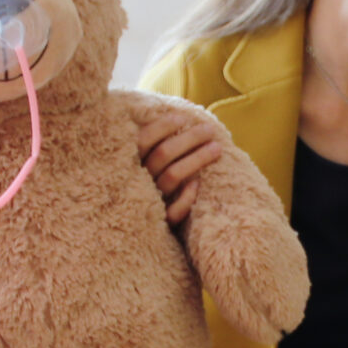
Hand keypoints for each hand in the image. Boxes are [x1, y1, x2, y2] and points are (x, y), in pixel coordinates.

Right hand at [134, 110, 221, 225]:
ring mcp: (149, 203)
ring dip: (196, 159)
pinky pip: (173, 212)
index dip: (161, 128)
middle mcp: (137, 182)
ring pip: (172, 177)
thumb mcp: (145, 164)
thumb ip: (153, 144)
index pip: (142, 141)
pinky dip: (186, 197)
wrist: (143, 232)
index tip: (182, 118)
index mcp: (129, 166)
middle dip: (189, 139)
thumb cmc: (150, 186)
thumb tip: (176, 116)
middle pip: (162, 155)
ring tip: (217, 148)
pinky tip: (198, 184)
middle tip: (209, 130)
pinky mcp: (161, 224)